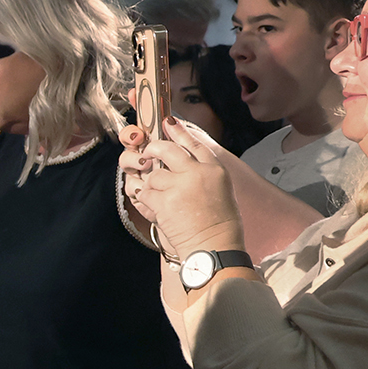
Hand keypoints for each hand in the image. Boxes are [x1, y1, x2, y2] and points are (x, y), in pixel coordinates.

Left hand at [119, 118, 242, 257]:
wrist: (214, 246)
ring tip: (163, 199)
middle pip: (168, 149)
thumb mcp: (220, 191)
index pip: (194, 143)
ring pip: (153, 175)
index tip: (167, 122)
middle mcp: (197, 173)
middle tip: (148, 153)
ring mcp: (180, 186)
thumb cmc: (219, 224)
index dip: (179, 131)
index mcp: (215, 170)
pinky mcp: (165, 201)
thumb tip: (182, 165)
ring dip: (153, 186)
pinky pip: (146, 192)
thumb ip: (203, 174)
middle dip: (154, 149)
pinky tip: (157, 207)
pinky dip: (147, 200)